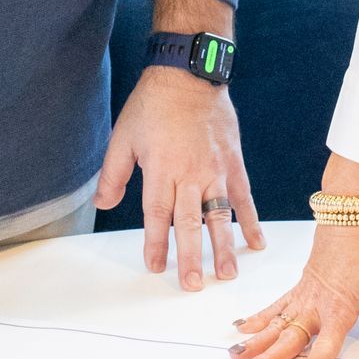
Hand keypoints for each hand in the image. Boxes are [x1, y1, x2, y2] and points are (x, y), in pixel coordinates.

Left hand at [95, 67, 263, 289]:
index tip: (156, 267)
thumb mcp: (123, 137)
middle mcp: (190, 174)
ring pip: (220, 215)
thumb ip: (113, 175)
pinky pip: (244, 196)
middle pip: (190, 223)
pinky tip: (255, 242)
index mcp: (161, 170)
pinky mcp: (233, 162)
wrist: (189, 74)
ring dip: (224, 247)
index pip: (157, 216)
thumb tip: (103, 205)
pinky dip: (250, 220)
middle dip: (192, 257)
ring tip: (227, 274)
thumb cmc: (153, 105)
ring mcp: (216, 169)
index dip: (156, 243)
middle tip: (193, 284)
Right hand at [230, 224, 358, 358]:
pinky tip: (243, 327)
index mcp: (341, 308)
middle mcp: (317, 304)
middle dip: (269, 357)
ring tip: (237, 355)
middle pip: (290, 337)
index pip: (326, 345)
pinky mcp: (299, 284)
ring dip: (256, 340)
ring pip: (276, 323)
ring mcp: (304, 294)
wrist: (353, 213)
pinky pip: (275, 304)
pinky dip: (259, 317)